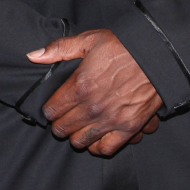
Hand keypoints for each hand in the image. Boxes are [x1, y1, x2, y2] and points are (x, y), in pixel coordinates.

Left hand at [27, 29, 161, 155]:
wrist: (157, 55)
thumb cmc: (123, 46)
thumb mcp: (89, 40)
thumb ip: (59, 49)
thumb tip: (33, 56)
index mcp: (80, 85)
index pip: (52, 110)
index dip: (49, 110)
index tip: (53, 107)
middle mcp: (93, 106)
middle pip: (63, 128)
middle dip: (59, 124)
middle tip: (64, 118)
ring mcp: (111, 119)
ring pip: (80, 141)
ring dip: (76, 136)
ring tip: (78, 128)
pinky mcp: (128, 128)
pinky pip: (106, 149)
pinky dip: (97, 147)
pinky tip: (95, 138)